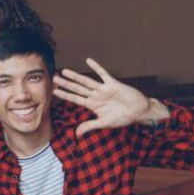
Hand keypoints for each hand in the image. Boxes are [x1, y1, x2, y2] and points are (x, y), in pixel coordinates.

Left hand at [53, 58, 168, 136]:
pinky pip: (103, 74)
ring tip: (64, 71)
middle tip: (54, 78)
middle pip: (77, 88)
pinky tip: (88, 60)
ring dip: (75, 76)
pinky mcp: (113, 84)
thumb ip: (90, 126)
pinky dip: (96, 67)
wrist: (139, 112)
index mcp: (92, 105)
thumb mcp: (104, 123)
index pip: (75, 99)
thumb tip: (77, 134)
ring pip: (86, 81)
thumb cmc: (123, 118)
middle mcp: (96, 96)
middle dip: (66, 84)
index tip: (54, 91)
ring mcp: (103, 89)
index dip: (65, 95)